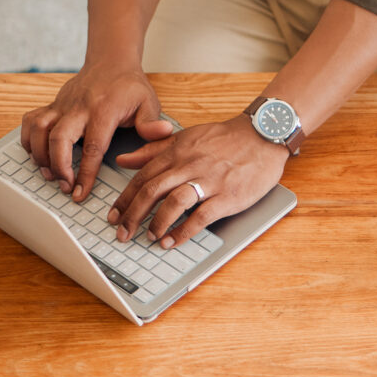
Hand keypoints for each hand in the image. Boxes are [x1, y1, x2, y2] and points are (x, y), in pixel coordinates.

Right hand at [20, 64, 175, 202]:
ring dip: (39, 155)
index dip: (85, 173)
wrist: (111, 61)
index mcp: (104, 110)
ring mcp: (62, 105)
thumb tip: (162, 133)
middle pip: (58, 138)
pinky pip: (30, 120)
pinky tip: (36, 155)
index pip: (93, 146)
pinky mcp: (52, 104)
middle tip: (64, 186)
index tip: (81, 192)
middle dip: (58, 166)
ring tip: (49, 175)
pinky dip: (27, 139)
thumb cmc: (129, 86)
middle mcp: (79, 107)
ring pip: (39, 129)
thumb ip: (152, 122)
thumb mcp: (148, 101)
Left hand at [109, 117, 289, 248]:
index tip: (114, 216)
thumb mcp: (185, 136)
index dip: (125, 198)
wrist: (262, 134)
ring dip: (158, 223)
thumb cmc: (225, 138)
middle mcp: (189, 165)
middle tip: (122, 233)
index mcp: (177, 152)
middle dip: (133, 215)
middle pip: (152, 191)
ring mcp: (209, 181)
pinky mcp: (228, 196)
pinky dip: (184, 231)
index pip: (143, 177)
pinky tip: (173, 241)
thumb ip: (153, 149)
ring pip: (174, 202)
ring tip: (150, 237)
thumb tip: (123, 159)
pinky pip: (201, 216)